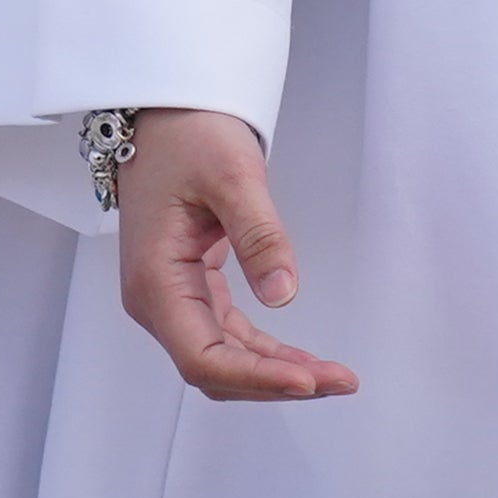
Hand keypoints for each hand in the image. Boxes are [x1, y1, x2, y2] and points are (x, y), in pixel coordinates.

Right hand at [113, 107, 355, 399]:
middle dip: (276, 382)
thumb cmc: (189, 137)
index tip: (310, 381)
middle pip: (214, 368)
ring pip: (222, 357)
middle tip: (342, 381)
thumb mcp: (233, 176)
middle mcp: (156, 302)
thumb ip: (259, 236)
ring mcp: (171, 298)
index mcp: (156, 283)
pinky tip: (300, 359)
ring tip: (334, 376)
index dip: (257, 377)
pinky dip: (263, 351)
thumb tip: (285, 295)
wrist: (164, 116)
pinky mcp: (189, 288)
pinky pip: (226, 335)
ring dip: (274, 372)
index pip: (204, 357)